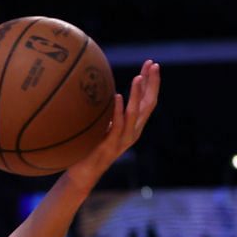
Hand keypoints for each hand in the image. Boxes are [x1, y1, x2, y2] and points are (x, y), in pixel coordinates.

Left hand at [65, 61, 161, 187]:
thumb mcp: (104, 123)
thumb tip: (105, 85)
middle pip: (149, 104)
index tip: (151, 64)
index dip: (152, 82)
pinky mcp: (110, 145)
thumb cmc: (92, 145)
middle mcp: (133, 132)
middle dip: (152, 84)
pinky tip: (117, 96)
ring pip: (135, 114)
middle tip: (153, 65)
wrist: (83, 172)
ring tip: (138, 77)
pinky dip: (118, 111)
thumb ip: (109, 109)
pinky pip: (117, 126)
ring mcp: (123, 140)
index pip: (148, 100)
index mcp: (134, 126)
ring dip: (137, 94)